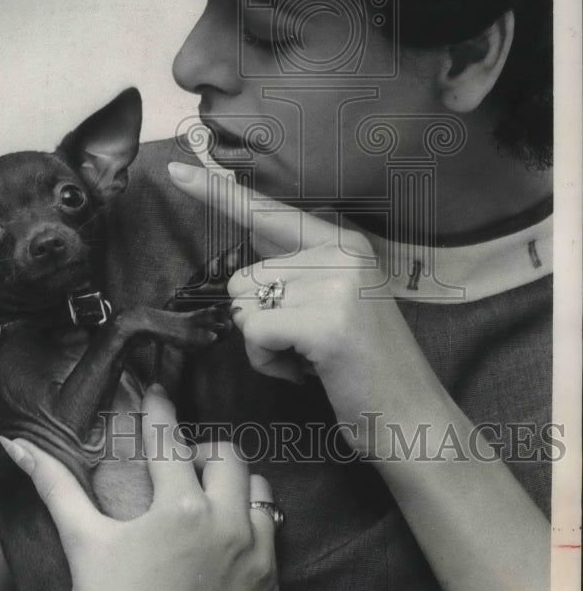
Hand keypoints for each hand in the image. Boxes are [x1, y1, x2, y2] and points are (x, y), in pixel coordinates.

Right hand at [1, 384, 278, 590]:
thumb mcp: (85, 546)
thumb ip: (57, 488)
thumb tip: (18, 445)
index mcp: (179, 507)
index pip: (170, 438)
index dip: (159, 408)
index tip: (155, 390)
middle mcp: (226, 522)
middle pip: (225, 453)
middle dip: (200, 451)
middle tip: (176, 465)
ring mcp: (254, 552)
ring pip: (257, 486)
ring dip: (232, 484)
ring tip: (203, 497)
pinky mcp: (270, 581)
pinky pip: (273, 528)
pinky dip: (252, 520)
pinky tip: (225, 533)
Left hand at [167, 158, 440, 455]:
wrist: (414, 420)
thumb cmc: (363, 367)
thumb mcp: (336, 302)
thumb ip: (295, 272)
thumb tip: (247, 250)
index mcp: (343, 242)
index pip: (268, 211)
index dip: (217, 193)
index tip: (176, 170)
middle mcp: (341, 252)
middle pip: (244, 276)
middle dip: (261, 320)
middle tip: (308, 345)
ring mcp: (336, 284)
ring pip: (244, 305)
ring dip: (264, 344)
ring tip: (311, 357)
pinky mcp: (326, 322)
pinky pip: (254, 333)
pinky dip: (268, 362)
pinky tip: (308, 372)